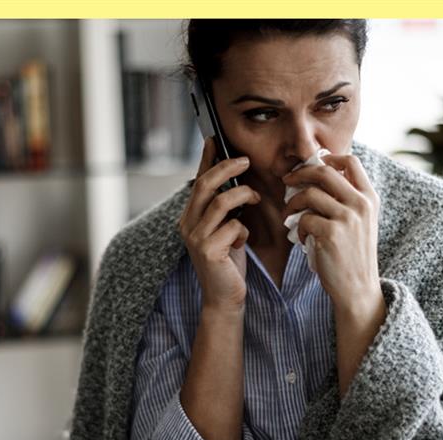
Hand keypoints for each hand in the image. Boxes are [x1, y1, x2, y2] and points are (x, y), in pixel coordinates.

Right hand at [180, 138, 259, 312]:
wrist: (225, 298)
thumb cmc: (228, 263)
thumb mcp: (226, 229)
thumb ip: (225, 209)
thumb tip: (237, 180)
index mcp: (189, 218)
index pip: (197, 181)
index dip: (206, 159)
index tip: (214, 139)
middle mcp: (187, 225)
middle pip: (205, 185)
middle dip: (226, 168)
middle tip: (245, 160)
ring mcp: (195, 238)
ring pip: (221, 203)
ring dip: (244, 196)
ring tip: (256, 199)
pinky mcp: (207, 250)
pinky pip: (233, 226)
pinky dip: (244, 230)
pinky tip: (243, 241)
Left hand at [282, 154, 381, 312]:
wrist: (358, 288)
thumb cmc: (353, 255)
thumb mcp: (360, 222)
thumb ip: (346, 200)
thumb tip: (314, 177)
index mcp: (370, 198)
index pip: (351, 161)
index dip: (328, 157)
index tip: (312, 164)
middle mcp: (361, 204)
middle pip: (325, 172)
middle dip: (300, 173)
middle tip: (287, 182)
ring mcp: (347, 218)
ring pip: (309, 194)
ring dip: (292, 203)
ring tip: (289, 215)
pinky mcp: (331, 233)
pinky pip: (304, 219)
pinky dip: (297, 228)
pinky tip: (301, 238)